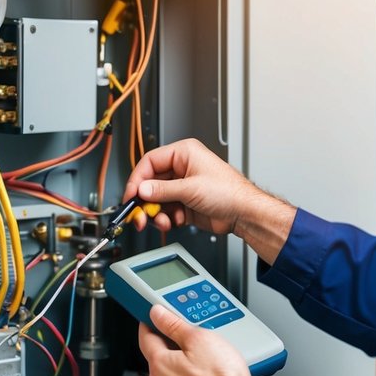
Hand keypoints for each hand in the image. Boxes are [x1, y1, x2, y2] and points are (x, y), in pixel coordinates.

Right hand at [123, 139, 257, 234]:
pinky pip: (165, 210)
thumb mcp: (191, 189)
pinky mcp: (184, 204)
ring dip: (155, 213)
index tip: (131, 196)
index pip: (150, 162)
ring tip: (161, 221)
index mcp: (184, 153)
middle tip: (140, 215)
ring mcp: (182, 187)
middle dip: (144, 201)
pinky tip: (173, 221)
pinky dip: (165, 218)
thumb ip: (162, 190)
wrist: (244, 214)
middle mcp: (182, 168)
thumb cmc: (229, 193)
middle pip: (150, 183)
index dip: (137, 179)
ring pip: (156, 199)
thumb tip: (141, 191)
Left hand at [138, 305, 271, 375]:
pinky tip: (208, 367)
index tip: (157, 313)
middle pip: (158, 351)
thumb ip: (174, 324)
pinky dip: (190, 370)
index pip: (145, 335)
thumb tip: (158, 314)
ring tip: (204, 348)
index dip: (151, 320)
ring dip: (182, 355)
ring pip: (171, 366)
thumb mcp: (199, 339)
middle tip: (187, 327)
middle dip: (170, 337)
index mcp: (158, 363)